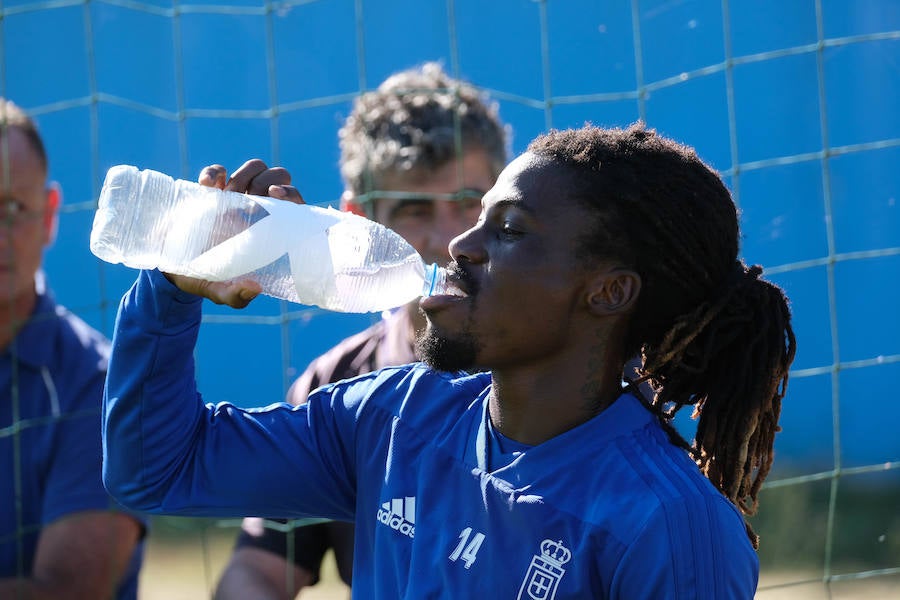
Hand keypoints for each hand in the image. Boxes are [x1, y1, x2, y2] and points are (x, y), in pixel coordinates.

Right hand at [164, 159, 305, 308]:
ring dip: (245, 175)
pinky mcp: (211, 190)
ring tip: (229, 194)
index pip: (294, 204)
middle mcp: (259, 208)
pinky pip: (218, 172)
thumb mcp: (223, 292)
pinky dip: (214, 173)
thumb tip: (254, 289)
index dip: (291, 195)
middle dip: (269, 180)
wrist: (172, 268)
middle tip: (251, 196)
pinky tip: (208, 186)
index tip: (276, 194)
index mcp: (271, 230)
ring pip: (255, 168)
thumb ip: (237, 295)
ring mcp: (236, 196)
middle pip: (279, 177)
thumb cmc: (207, 278)